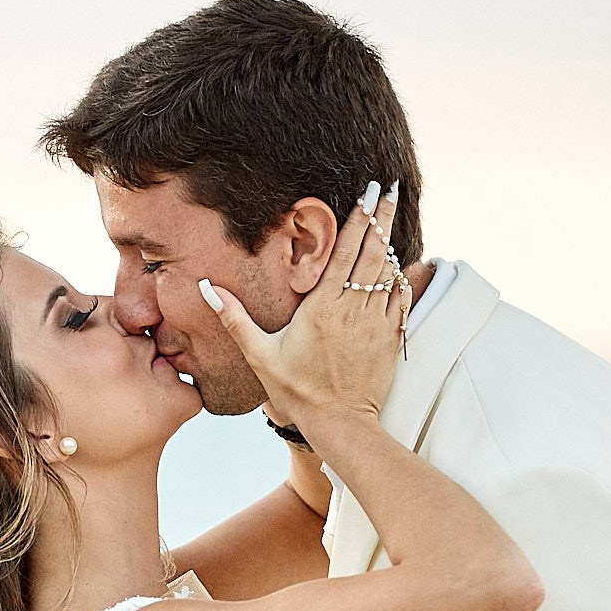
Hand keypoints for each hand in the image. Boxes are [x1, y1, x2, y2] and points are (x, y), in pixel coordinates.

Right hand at [199, 182, 409, 431]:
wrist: (340, 425)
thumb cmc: (297, 392)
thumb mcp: (259, 355)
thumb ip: (234, 318)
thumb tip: (207, 288)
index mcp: (322, 307)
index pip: (345, 252)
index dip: (358, 219)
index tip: (367, 191)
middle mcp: (353, 309)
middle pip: (373, 251)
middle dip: (382, 216)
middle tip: (390, 186)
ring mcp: (376, 322)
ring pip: (389, 271)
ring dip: (392, 240)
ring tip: (395, 211)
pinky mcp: (390, 338)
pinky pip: (400, 298)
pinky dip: (402, 276)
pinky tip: (403, 261)